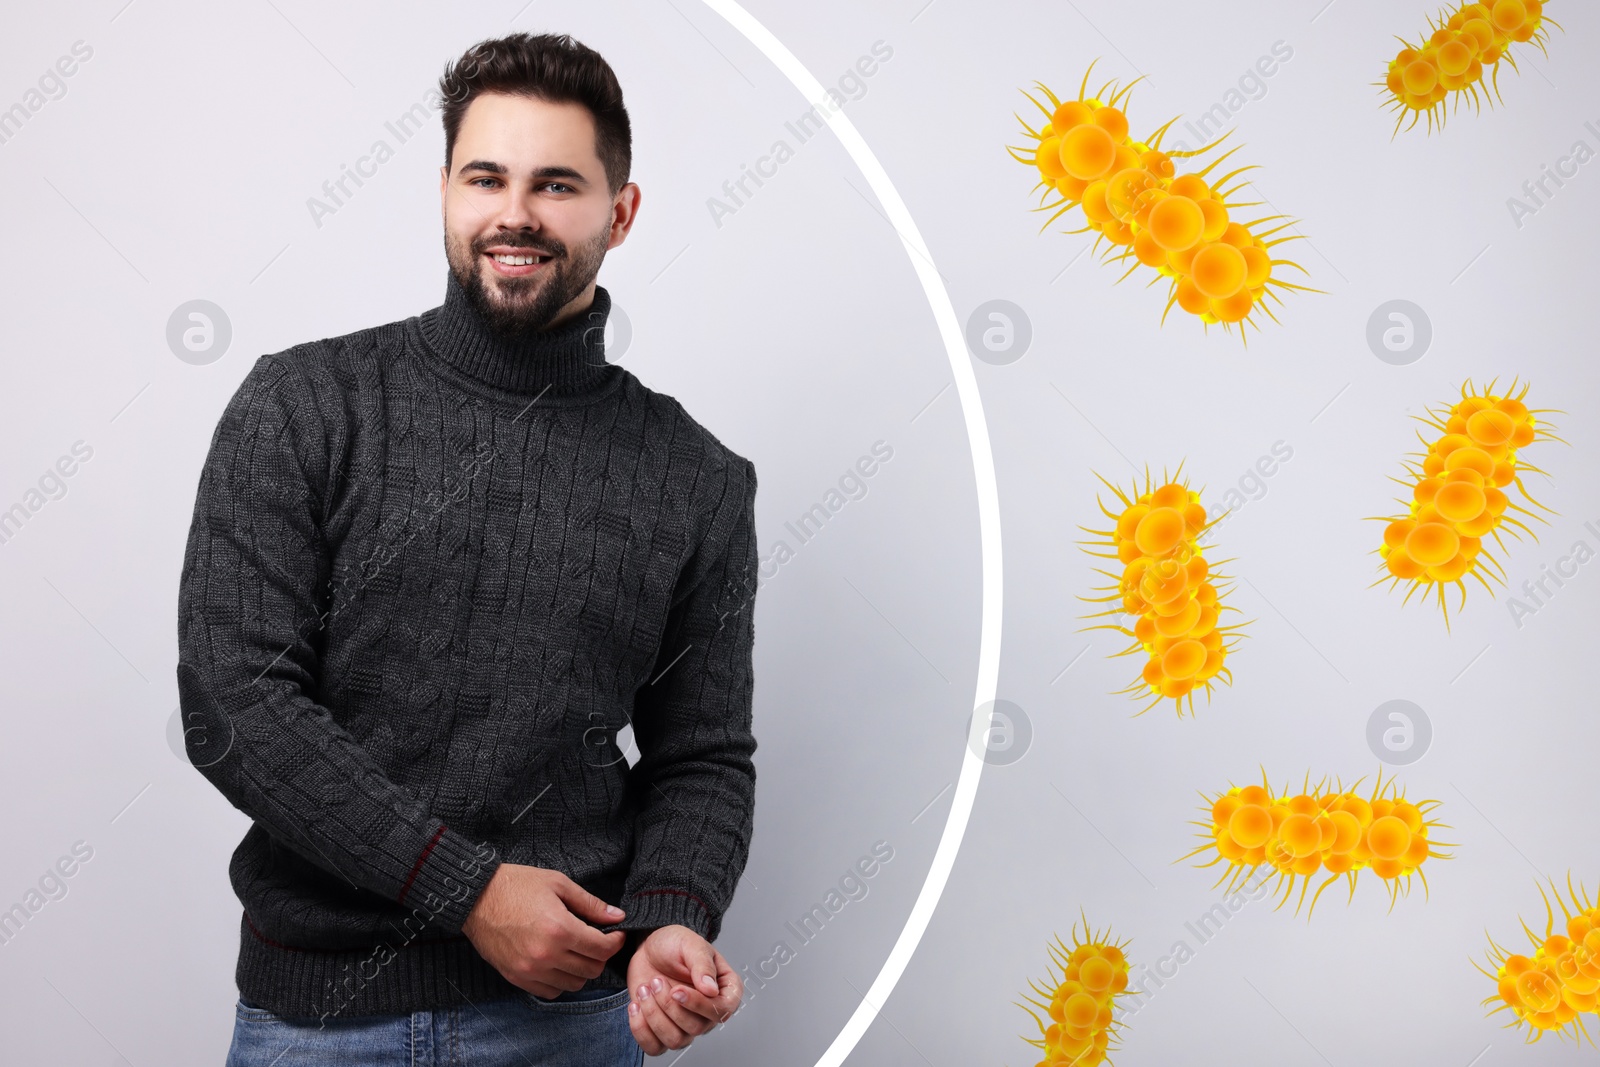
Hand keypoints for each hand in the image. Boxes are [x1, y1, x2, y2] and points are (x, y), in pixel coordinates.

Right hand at [461, 863, 626, 998]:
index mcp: (560, 929)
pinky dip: (560, 981)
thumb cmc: (517, 886)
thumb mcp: (558, 884)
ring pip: (573, 984)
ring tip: (577, 952)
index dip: (616, 942)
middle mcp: (547, 955)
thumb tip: (617, 916)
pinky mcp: (517, 978)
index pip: (602, 949)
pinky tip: (559, 963)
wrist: (476, 897)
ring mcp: (530, 970)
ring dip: (581, 970)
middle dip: (601, 956)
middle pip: (591, 970)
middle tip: (596, 941)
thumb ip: (590, 904)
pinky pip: (550, 991)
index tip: (616, 934)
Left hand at [626, 925, 742, 1054]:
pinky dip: (641, 1029)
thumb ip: (703, 965)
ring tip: (646, 989)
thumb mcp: (691, 944)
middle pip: (696, 1028)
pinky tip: (636, 1005)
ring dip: (654, 1015)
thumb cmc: (674, 944)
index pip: (721, 1010)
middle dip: (669, 1005)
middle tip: (657, 981)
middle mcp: (707, 1012)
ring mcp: (685, 1024)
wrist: (650, 949)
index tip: (677, 990)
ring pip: (675, 1040)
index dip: (699, 1005)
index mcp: (724, 990)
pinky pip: (654, 1047)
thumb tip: (711, 989)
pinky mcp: (662, 1031)